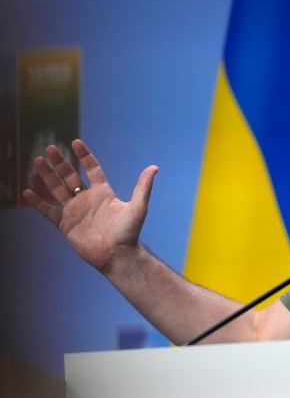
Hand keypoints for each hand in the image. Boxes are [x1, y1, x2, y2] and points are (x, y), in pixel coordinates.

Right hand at [22, 139, 157, 271]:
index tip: (75, 143)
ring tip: (37, 161)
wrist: (117, 255)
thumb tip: (154, 167)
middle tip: (49, 148)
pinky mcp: (65, 224)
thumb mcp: (138, 207)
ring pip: (57, 190)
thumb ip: (143, 187)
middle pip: (70, 176)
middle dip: (60, 162)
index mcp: (103, 193)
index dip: (84, 156)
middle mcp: (87, 200)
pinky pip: (48, 211)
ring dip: (47, 176)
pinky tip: (26, 191)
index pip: (92, 169)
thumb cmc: (129, 232)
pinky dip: (37, 202)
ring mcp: (75, 211)